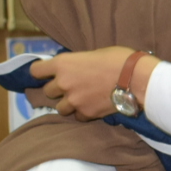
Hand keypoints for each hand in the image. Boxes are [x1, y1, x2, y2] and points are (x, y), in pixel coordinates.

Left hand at [29, 47, 154, 120]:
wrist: (136, 78)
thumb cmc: (118, 59)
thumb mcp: (93, 54)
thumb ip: (78, 63)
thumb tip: (76, 69)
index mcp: (63, 64)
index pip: (35, 70)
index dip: (40, 72)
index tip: (45, 74)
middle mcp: (63, 83)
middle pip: (48, 91)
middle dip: (58, 89)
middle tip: (72, 86)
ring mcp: (74, 100)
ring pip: (60, 108)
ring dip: (68, 104)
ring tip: (81, 100)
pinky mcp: (86, 113)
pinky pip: (77, 117)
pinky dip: (83, 113)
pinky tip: (93, 107)